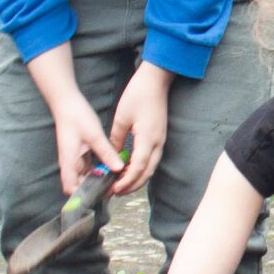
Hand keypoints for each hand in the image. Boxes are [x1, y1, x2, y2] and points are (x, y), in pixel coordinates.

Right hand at [47, 97, 122, 198]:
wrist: (66, 102)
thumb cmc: (76, 117)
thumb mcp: (94, 135)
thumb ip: (106, 153)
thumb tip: (119, 169)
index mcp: (69, 162)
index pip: (71, 189)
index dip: (83, 196)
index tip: (101, 194)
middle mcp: (70, 164)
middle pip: (80, 186)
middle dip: (96, 190)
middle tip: (115, 188)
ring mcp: (75, 160)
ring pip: (86, 178)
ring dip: (99, 180)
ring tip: (117, 181)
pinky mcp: (80, 154)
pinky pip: (90, 168)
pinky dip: (99, 170)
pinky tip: (112, 168)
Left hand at [106, 66, 172, 197]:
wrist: (156, 80)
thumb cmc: (138, 94)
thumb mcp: (121, 117)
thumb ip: (116, 139)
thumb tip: (112, 155)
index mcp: (148, 138)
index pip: (138, 167)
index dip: (127, 181)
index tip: (115, 189)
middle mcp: (158, 143)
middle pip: (147, 172)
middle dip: (133, 185)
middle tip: (117, 192)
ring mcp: (161, 140)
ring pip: (151, 167)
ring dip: (137, 178)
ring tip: (121, 184)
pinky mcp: (159, 137)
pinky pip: (151, 159)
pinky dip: (141, 168)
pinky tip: (129, 169)